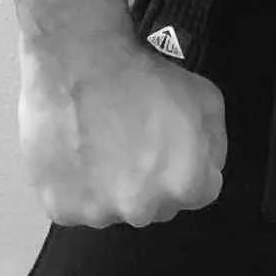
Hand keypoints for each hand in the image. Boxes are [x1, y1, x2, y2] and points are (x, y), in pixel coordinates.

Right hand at [17, 35, 227, 228]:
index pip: (199, 192)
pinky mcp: (61, 209)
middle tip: (131, 142)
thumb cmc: (143, 75)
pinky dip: (74, 188)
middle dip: (149, 181)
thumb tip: (208, 165)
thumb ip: (214, 140)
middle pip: (154, 204)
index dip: (187, 166)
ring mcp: (99, 213)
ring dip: (108, 188)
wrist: (80, 62)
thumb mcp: (206, 96)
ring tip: (97, 145)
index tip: (168, 146)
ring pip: (111, 209)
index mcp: (184, 184)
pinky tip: (74, 154)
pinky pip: (74, 207)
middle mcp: (143, 209)